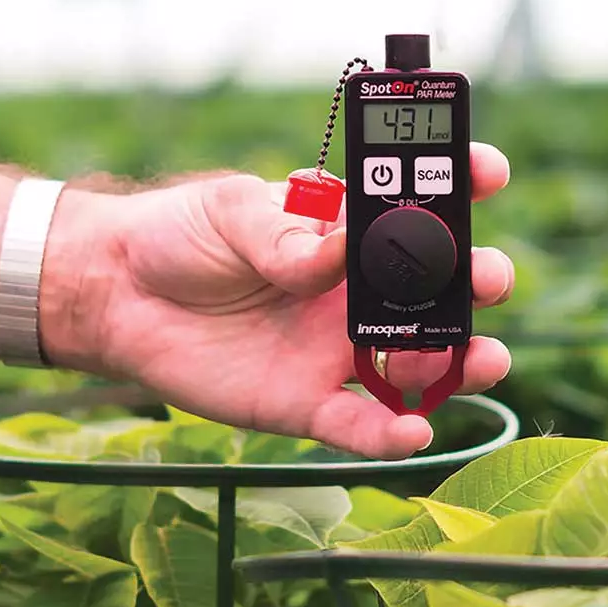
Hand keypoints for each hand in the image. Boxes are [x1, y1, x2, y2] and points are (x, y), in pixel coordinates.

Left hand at [43, 145, 513, 458]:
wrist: (118, 294)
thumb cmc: (180, 236)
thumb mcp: (233, 212)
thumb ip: (286, 234)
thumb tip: (334, 255)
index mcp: (345, 231)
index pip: (418, 208)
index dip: (462, 185)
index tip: (489, 172)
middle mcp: (354, 291)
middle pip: (437, 292)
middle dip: (476, 283)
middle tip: (485, 280)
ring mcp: (335, 349)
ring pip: (419, 363)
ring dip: (457, 362)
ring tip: (474, 358)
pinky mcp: (306, 402)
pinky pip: (358, 424)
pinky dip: (391, 434)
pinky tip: (414, 431)